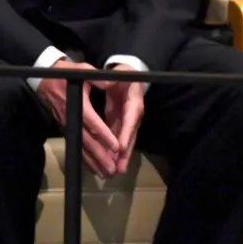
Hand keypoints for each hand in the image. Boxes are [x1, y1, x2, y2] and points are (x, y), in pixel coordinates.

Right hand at [36, 59, 119, 177]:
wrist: (45, 78)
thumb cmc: (66, 73)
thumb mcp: (82, 69)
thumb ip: (95, 76)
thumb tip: (110, 80)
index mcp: (77, 103)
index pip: (92, 122)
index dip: (104, 135)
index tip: (116, 147)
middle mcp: (71, 117)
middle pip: (86, 140)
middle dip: (100, 155)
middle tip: (112, 169)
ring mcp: (67, 125)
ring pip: (80, 146)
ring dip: (93, 161)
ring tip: (106, 173)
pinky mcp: (65, 128)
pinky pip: (76, 145)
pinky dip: (85, 158)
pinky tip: (94, 167)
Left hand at [94, 62, 145, 176]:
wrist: (128, 76)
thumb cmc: (124, 74)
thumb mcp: (121, 73)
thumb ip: (114, 78)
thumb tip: (109, 82)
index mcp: (134, 100)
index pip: (131, 118)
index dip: (127, 133)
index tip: (122, 147)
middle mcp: (134, 114)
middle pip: (130, 135)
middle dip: (125, 152)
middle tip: (120, 168)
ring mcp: (128, 121)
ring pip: (125, 141)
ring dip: (120, 156)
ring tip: (115, 171)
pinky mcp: (120, 124)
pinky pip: (117, 139)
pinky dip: (113, 151)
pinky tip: (108, 162)